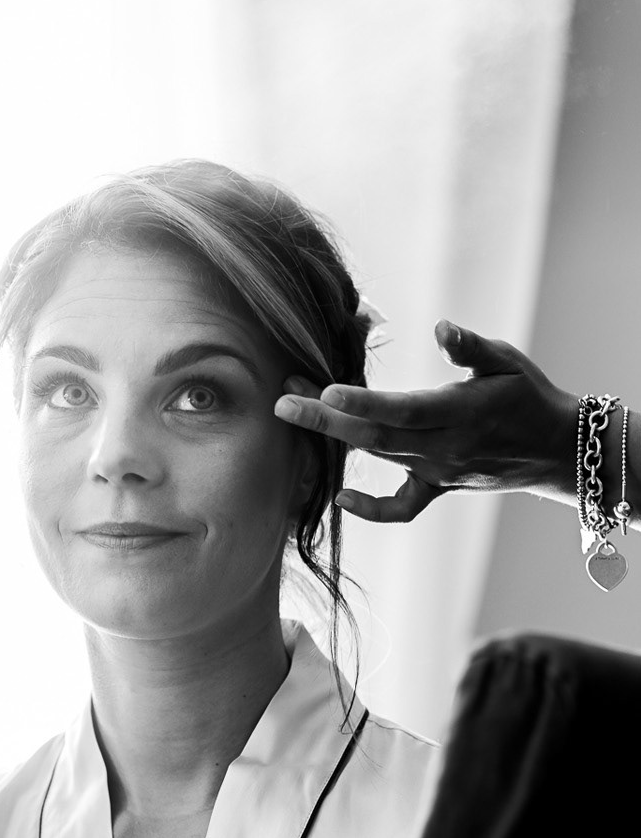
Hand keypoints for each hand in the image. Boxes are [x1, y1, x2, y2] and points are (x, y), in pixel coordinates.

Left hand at [274, 320, 577, 522]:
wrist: (555, 448)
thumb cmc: (528, 395)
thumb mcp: (507, 362)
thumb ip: (471, 347)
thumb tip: (441, 329)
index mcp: (460, 412)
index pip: (403, 410)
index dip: (363, 403)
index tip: (324, 389)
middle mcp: (445, 448)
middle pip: (375, 437)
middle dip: (325, 420)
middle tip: (282, 399)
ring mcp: (438, 471)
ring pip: (378, 457)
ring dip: (333, 438)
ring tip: (294, 410)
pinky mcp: (438, 486)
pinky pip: (401, 507)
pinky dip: (370, 508)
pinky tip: (339, 495)